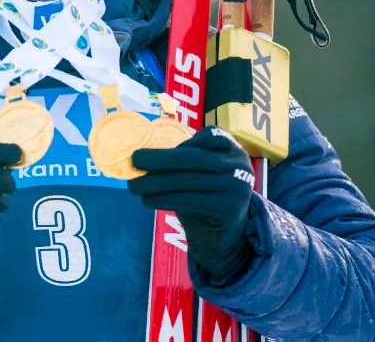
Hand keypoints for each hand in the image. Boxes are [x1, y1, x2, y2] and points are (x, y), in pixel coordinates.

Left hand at [128, 126, 255, 282]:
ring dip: (155, 182)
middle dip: (160, 158)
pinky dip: (163, 199)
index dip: (185, 140)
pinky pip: (188, 199)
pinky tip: (147, 200)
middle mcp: (240, 165)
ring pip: (188, 179)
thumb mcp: (200, 175)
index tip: (160, 146)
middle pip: (195, 158)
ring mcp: (237, 186)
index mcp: (234, 151)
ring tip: (134, 186)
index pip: (211, 135)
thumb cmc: (204, 199)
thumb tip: (143, 153)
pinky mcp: (228, 208)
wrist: (223, 239)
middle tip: (134, 160)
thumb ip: (184, 161)